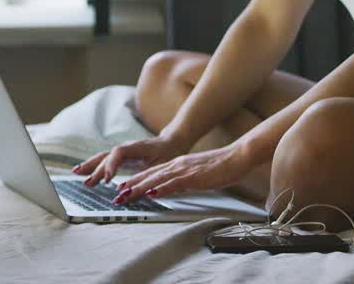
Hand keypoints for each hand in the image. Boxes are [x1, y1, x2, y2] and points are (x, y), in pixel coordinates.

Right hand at [72, 135, 188, 187]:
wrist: (172, 141)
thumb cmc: (168, 153)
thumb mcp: (161, 165)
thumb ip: (147, 177)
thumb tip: (133, 190)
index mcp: (137, 147)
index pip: (119, 153)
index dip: (112, 165)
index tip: (108, 179)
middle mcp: (127, 147)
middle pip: (108, 156)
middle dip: (97, 169)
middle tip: (88, 183)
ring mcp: (123, 150)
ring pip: (104, 157)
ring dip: (91, 165)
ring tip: (76, 173)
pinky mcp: (121, 155)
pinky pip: (105, 159)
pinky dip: (94, 165)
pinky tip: (84, 171)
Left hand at [105, 143, 255, 205]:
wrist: (238, 156)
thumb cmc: (221, 166)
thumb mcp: (197, 173)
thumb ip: (183, 180)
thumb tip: (172, 189)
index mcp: (177, 164)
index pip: (151, 174)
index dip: (135, 181)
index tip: (121, 190)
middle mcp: (177, 165)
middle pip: (149, 176)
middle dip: (131, 186)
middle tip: (115, 197)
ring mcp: (185, 169)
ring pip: (157, 179)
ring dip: (139, 189)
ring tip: (125, 196)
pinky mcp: (194, 176)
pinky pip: (175, 183)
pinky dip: (162, 189)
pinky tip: (152, 194)